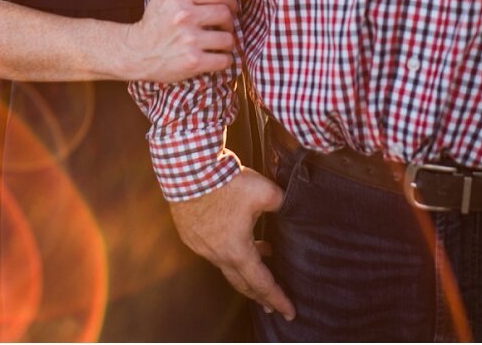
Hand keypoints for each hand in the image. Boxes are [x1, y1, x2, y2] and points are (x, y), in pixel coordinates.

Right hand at [128, 0, 237, 82]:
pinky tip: (215, 58)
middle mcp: (184, 15)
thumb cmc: (154, 23)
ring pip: (228, 38)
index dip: (230, 1)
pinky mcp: (194, 61)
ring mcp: (189, 39)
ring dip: (227, 43)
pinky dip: (224, 60)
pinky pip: (224, 60)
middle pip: (225, 14)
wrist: (137, 52)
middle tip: (224, 27)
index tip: (230, 8)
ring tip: (219, 44)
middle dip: (229, 22)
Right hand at [168, 167, 294, 320]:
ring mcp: (201, 246)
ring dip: (244, 266)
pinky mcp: (189, 234)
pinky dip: (226, 251)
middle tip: (271, 303)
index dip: (278, 298)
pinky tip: (233, 237)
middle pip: (242, 283)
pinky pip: (211, 250)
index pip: (262, 284)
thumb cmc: (225, 182)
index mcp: (238, 251)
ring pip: (225, 265)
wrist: (188, 168)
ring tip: (261, 255)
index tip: (289, 312)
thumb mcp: (265, 192)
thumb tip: (293, 207)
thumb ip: (283, 203)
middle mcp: (217, 254)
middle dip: (259, 295)